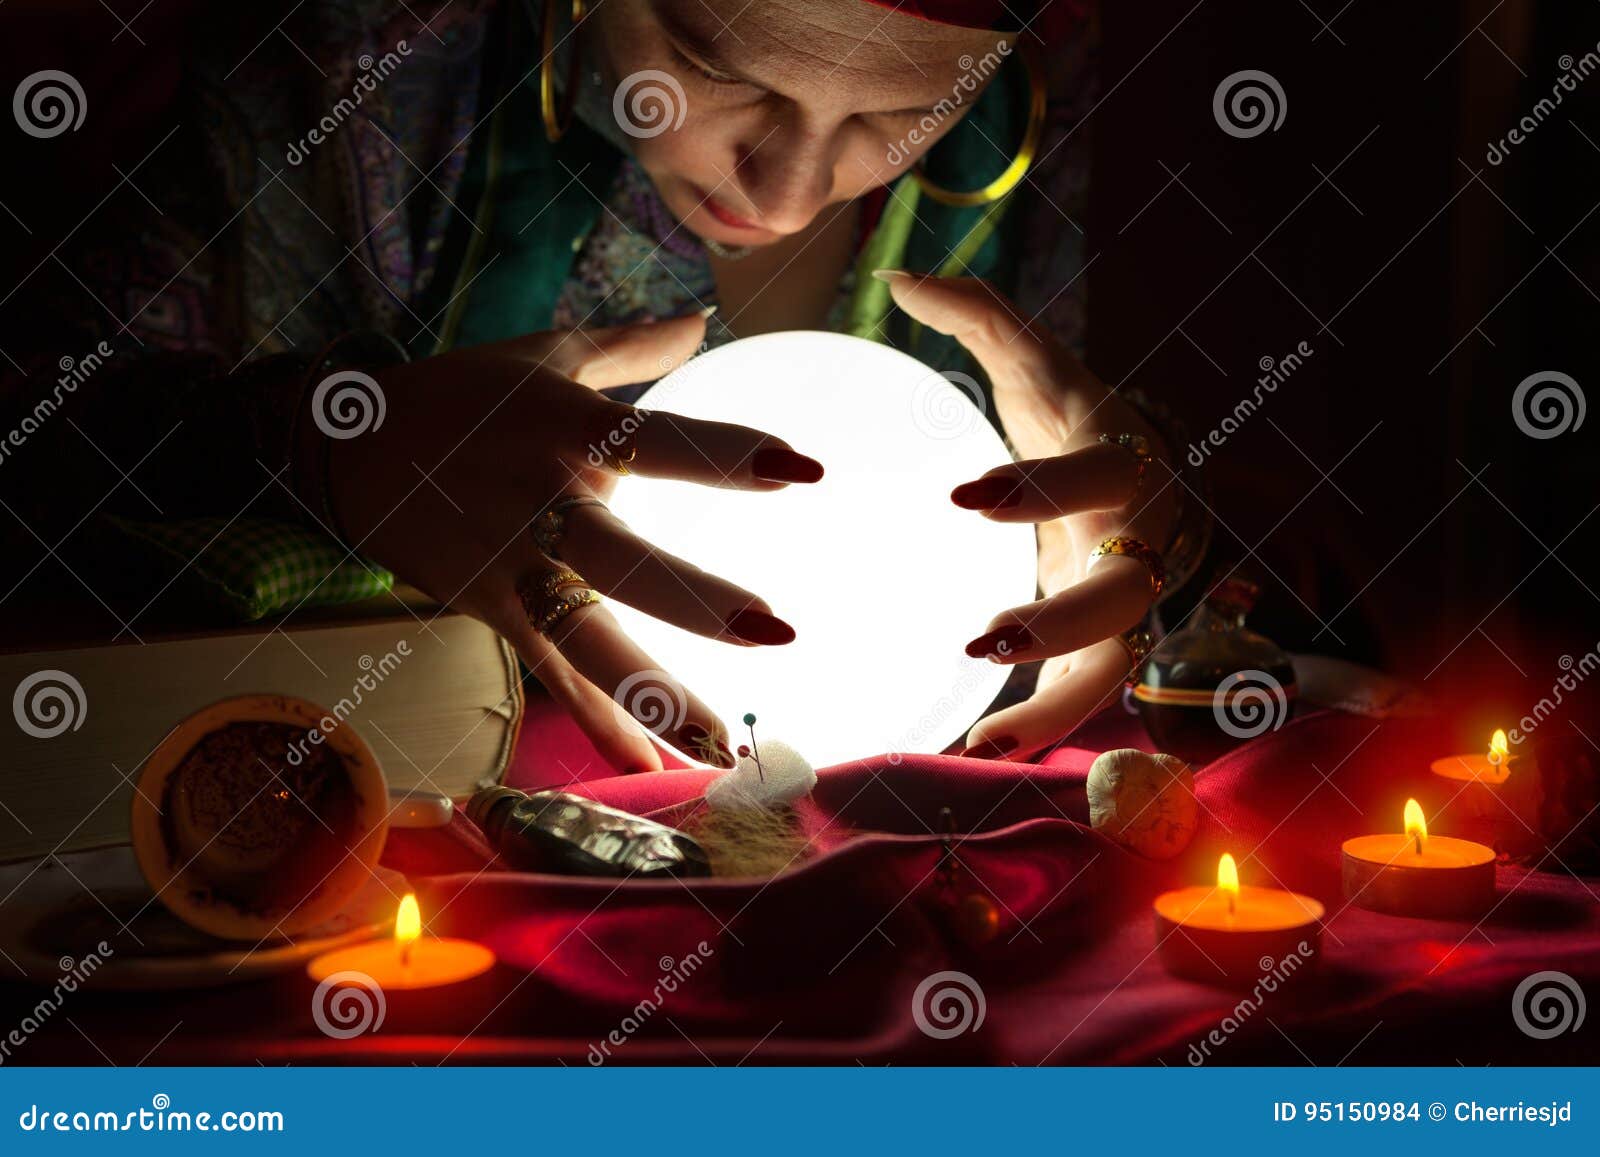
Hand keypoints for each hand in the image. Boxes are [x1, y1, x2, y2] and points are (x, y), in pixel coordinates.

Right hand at [324, 315, 824, 772]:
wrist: (347, 449)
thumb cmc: (462, 394)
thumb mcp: (544, 355)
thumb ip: (631, 346)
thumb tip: (703, 317)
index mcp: (564, 430)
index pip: (658, 443)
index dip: (728, 454)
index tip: (804, 470)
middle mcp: (540, 505)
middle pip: (619, 562)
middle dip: (696, 599)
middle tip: (777, 630)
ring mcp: (514, 568)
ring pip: (585, 641)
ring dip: (654, 693)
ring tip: (722, 745)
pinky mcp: (494, 611)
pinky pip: (554, 673)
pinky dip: (597, 720)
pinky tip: (649, 766)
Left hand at [879, 272, 1179, 758]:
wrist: (1152, 478)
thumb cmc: (1081, 420)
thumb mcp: (1040, 368)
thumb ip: (979, 318)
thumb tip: (898, 278)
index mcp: (1122, 464)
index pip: (1095, 476)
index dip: (1041, 489)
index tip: (963, 500)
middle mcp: (1139, 539)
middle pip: (1125, 593)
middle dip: (1063, 622)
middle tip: (983, 642)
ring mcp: (1130, 600)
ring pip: (1117, 664)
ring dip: (1059, 706)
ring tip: (986, 741)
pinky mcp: (1109, 641)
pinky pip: (1086, 691)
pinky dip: (1045, 724)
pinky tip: (981, 749)